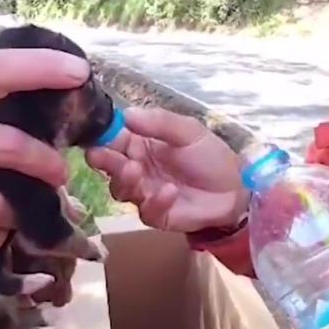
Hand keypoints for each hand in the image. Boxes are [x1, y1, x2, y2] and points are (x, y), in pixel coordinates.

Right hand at [85, 107, 247, 231]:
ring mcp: (143, 193)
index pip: (112, 138)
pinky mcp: (155, 215)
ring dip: (125, 180)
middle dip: (104, 160)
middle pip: (109, 165)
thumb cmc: (209, 156)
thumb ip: (160, 122)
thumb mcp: (189, 131)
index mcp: (139, 143)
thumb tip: (127, 114)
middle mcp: (135, 167)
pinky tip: (170, 191)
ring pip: (120, 189)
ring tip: (136, 171)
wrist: (235, 190)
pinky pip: (146, 210)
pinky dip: (156, 201)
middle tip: (102, 156)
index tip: (92, 134)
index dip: (100, 136)